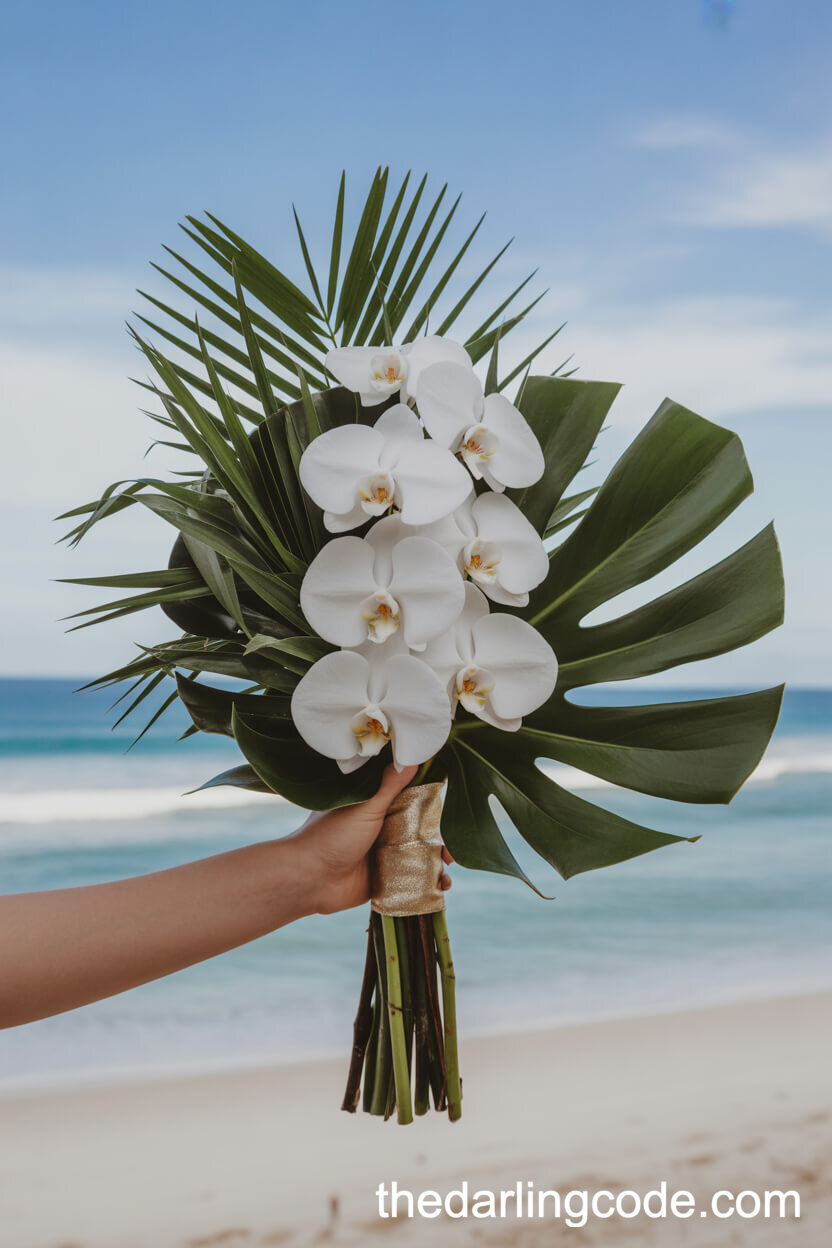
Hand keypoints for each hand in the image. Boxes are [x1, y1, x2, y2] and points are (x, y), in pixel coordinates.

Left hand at [292, 764, 452, 914]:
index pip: (412, 799)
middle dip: (440, 840)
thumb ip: (389, 786)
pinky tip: (440, 887)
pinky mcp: (386, 880)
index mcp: (376, 806)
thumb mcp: (365, 807)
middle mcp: (383, 829)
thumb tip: (411, 757)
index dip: (433, 805)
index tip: (450, 809)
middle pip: (422, 831)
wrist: (309, 879)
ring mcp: (385, 855)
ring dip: (438, 863)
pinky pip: (413, 880)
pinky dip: (429, 884)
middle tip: (450, 849)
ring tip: (447, 871)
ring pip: (420, 856)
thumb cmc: (331, 836)